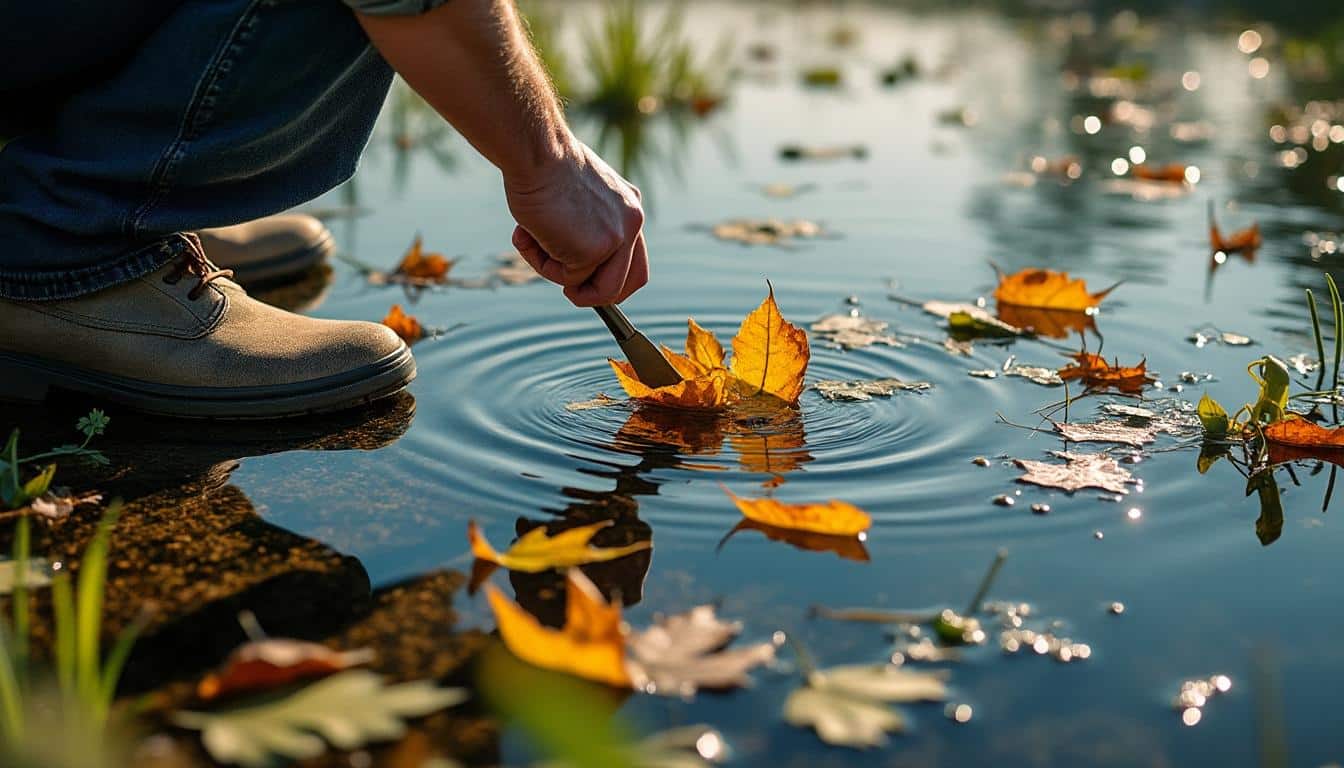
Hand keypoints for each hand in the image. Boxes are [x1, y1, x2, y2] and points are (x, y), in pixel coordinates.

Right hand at [505, 140, 648, 306]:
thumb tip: (568, 254)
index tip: (585, 282)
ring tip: (531, 241)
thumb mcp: (575, 194)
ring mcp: (617, 238)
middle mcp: (632, 222)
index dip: (611, 277)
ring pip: (595, 286)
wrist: (535, 150)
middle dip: (598, 295)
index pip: (634, 258)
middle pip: (631, 282)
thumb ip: (584, 223)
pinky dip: (541, 264)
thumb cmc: (542, 164)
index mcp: (628, 206)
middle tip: (568, 291)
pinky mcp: (595, 251)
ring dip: (556, 273)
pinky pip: (567, 278)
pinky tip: (526, 234)